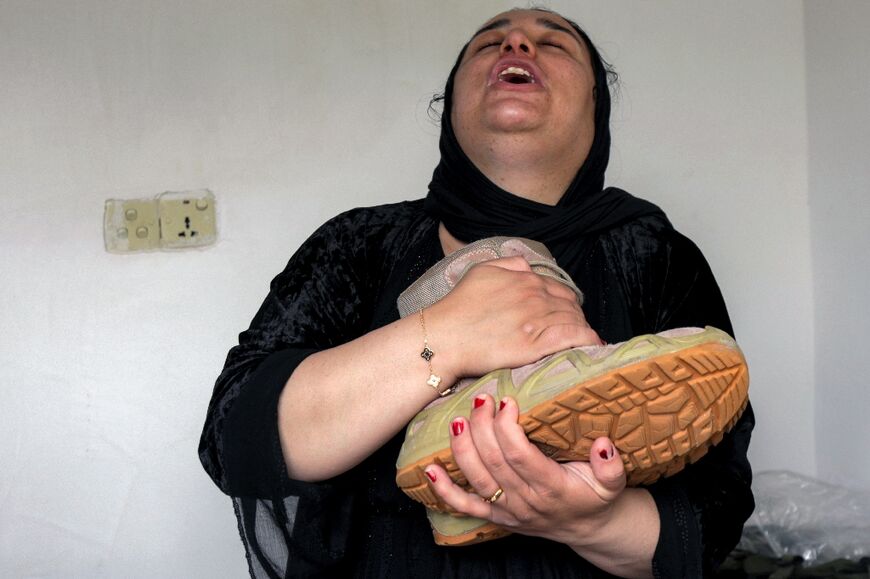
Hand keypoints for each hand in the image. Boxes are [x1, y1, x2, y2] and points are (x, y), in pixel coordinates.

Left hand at [423, 395, 625, 545]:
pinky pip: (465, 507)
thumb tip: (604, 445)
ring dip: (462, 449)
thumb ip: (611, 467)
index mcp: (551, 487)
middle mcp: (525, 500)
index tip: (508, 400)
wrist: (587, 530)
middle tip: (481, 398)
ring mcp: (507, 510)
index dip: (508, 428)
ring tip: (457, 420)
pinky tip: (429, 471)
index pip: (520, 455)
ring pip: (476, 479)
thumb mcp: (613, 484)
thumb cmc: (595, 497)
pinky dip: (444, 491)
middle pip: (493, 461)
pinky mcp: (495, 516)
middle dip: (482, 427)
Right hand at [427, 256, 601, 378]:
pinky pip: (573, 337)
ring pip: (574, 320)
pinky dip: (587, 339)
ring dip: (581, 329)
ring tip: (583, 341)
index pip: (558, 289)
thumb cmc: (457, 307)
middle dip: (574, 316)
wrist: (443, 336)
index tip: (563, 315)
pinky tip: (592, 345)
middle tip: (572, 330)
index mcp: (524, 277)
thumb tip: (527, 265)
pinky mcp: (536, 343)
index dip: (564, 303)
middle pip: (570, 304)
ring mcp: (537, 318)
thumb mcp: (480, 270)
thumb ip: (509, 263)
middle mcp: (534, 294)